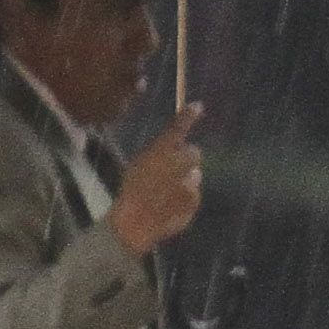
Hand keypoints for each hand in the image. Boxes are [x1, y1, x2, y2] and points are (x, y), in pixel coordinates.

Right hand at [110, 107, 205, 256]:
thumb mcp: (139, 163)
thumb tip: (177, 146)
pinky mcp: (194, 203)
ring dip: (186, 180)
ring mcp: (190, 185)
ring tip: (167, 192)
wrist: (135, 222)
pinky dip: (185, 198)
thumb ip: (159, 153)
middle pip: (194, 153)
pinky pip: (193, 195)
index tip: (198, 106)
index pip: (178, 128)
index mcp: (162, 151)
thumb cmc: (131, 190)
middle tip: (172, 169)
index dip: (188, 116)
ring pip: (194, 176)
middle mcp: (180, 164)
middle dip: (187, 159)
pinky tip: (170, 205)